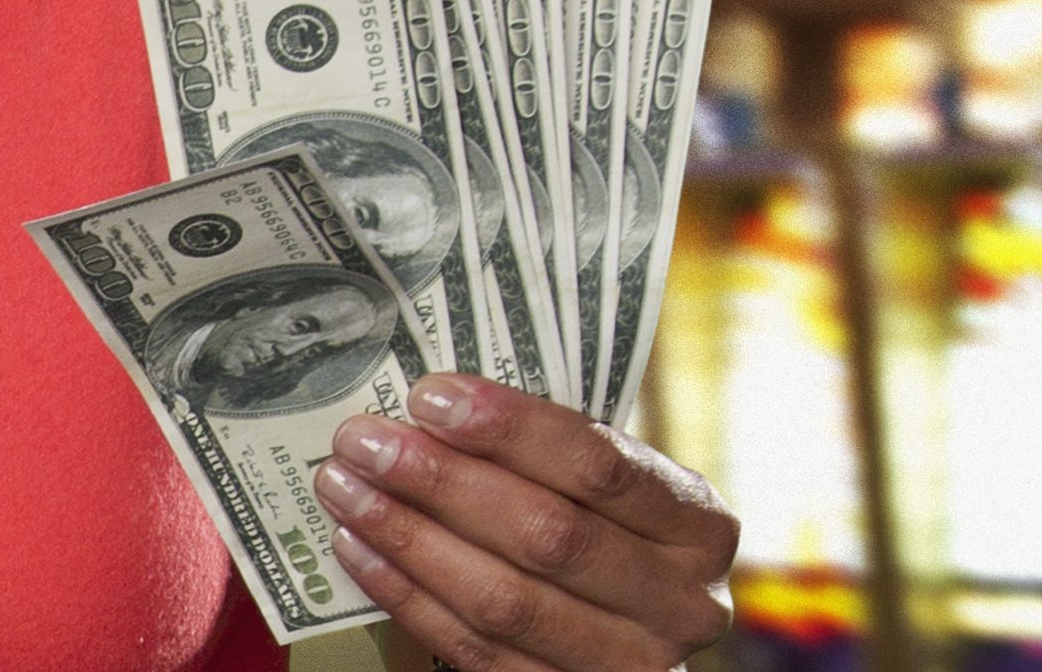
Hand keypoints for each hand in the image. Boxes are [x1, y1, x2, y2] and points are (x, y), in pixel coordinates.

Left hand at [316, 373, 736, 671]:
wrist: (624, 632)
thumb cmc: (601, 529)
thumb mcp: (602, 488)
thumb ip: (541, 452)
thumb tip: (427, 404)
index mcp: (697, 524)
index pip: (599, 465)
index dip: (509, 428)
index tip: (427, 396)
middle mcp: (680, 602)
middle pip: (547, 534)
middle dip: (441, 482)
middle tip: (363, 441)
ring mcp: (631, 664)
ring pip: (504, 599)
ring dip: (409, 537)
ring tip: (344, 488)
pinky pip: (474, 649)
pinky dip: (406, 595)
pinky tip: (358, 548)